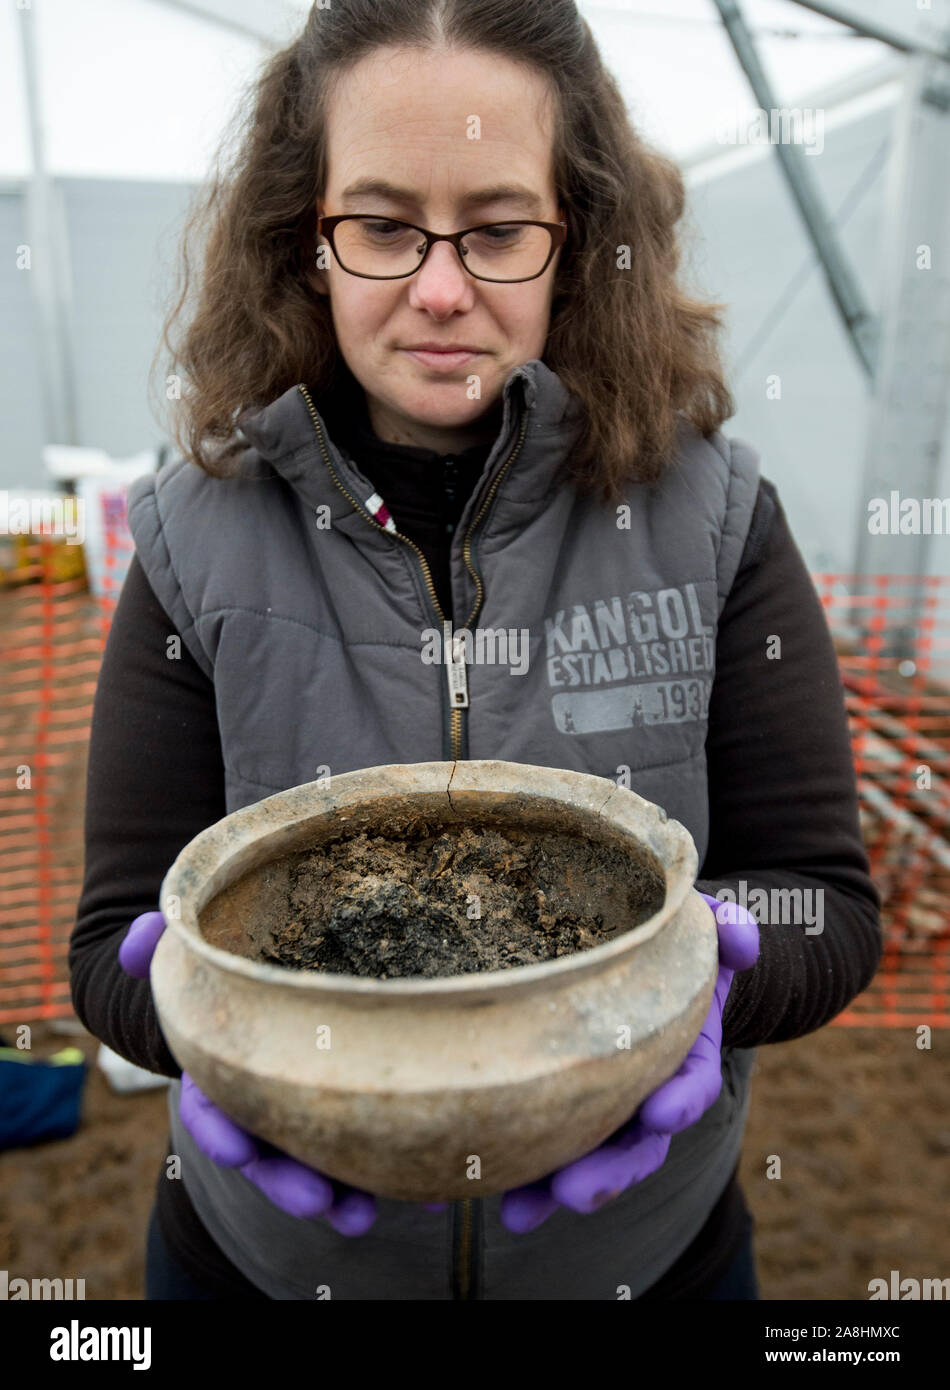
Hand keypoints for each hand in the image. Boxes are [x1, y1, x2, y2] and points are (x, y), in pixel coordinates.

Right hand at [120, 910, 446, 1233]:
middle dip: (288, 1181)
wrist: (274, 964)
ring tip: (364, 1214)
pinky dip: (408, 1168)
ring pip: (322, 1158)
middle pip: (270, 1149)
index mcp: (220, 1068)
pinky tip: (442, 1195)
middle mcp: (264, 1099)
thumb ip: (156, 943)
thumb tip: (141, 940)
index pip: (211, 1107)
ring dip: (344, 1192)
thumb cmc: (231, 958)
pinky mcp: (357, 1104)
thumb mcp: (192, 947)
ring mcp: (310, 1108)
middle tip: (319, 1202)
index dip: (222, 1130)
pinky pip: (379, 1140)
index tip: (236, 1153)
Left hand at [499, 890, 759, 1232]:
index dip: (681, 1101)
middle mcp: (645, 1092)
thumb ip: (729, 926)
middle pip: (634, 1145)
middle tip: (574, 1193)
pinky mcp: (554, 1106)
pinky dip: (505, 1166)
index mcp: (683, 1053)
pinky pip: (533, 1140)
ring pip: (583, 1158)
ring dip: (551, 1189)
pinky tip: (462, 1188)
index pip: (691, 1084)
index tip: (662, 1113)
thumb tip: (741, 937)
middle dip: (608, 1173)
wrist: (634, 962)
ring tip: (519, 1212)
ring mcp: (599, 1107)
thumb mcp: (699, 927)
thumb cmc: (665, 942)